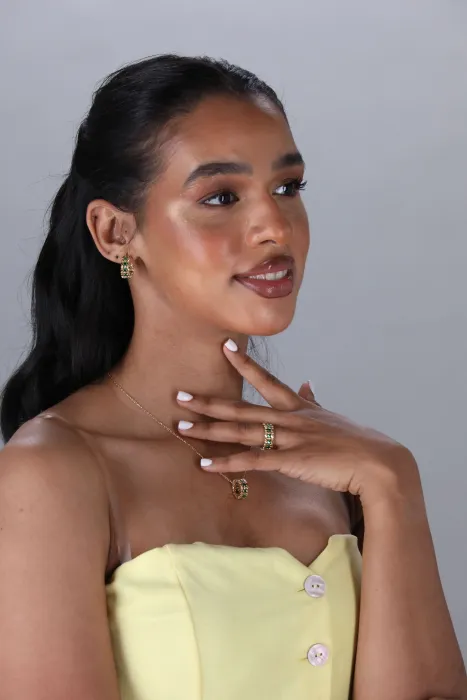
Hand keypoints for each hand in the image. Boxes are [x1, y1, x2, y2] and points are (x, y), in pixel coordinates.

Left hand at [177, 340, 421, 510]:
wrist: (378, 463)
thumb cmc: (357, 443)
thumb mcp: (332, 416)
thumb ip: (315, 400)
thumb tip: (308, 382)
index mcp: (299, 408)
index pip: (267, 381)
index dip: (245, 364)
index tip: (225, 347)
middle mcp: (290, 419)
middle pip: (242, 408)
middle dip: (209, 402)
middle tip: (180, 395)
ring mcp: (289, 439)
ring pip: (241, 432)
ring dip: (209, 430)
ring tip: (182, 427)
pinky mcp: (291, 461)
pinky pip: (253, 461)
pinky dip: (228, 462)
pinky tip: (205, 464)